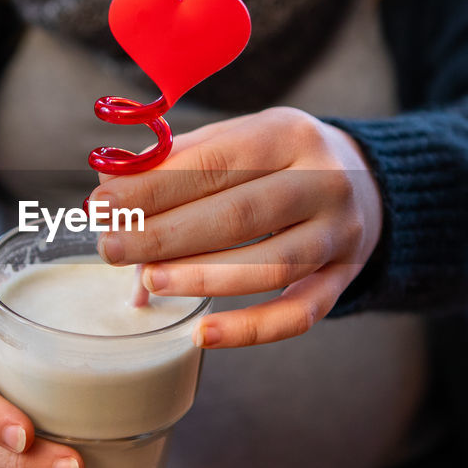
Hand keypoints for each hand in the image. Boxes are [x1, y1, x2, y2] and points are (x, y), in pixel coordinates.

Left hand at [91, 107, 382, 348]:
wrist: (364, 183)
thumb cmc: (276, 161)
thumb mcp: (238, 140)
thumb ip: (178, 162)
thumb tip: (111, 193)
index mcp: (290, 133)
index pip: (215, 163)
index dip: (155, 188)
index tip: (104, 206)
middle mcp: (324, 182)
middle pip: (240, 214)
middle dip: (167, 234)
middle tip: (112, 249)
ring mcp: (339, 235)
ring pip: (271, 265)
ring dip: (203, 277)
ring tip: (149, 281)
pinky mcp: (343, 280)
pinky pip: (298, 314)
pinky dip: (250, 330)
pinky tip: (202, 334)